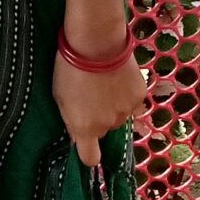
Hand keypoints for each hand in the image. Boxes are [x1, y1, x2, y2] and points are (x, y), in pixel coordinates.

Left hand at [52, 30, 144, 167]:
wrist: (96, 41)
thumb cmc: (69, 66)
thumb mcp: (59, 96)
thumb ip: (71, 120)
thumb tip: (77, 134)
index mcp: (85, 128)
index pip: (90, 158)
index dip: (88, 151)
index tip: (85, 142)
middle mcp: (107, 125)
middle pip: (104, 131)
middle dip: (99, 118)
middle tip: (92, 95)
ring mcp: (126, 112)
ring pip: (120, 116)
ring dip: (114, 106)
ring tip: (105, 82)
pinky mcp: (139, 96)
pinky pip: (134, 104)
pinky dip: (127, 94)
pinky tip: (119, 77)